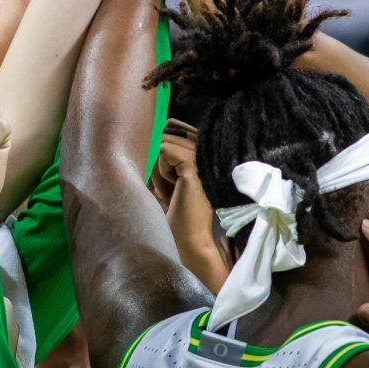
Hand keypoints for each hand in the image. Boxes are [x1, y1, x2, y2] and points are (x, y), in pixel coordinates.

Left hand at [150, 119, 229, 292]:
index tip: (172, 175)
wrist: (188, 240)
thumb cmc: (176, 214)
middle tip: (173, 187)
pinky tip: (175, 188)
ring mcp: (202, 160)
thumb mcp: (168, 179)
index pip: (179, 127)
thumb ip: (167, 156)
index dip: (167, 144)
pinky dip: (162, 171)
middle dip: (161, 161)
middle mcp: (207, 154)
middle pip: (169, 134)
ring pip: (165, 142)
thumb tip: (162, 130)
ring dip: (161, 168)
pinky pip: (164, 151)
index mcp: (205, 156)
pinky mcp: (193, 168)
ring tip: (175, 189)